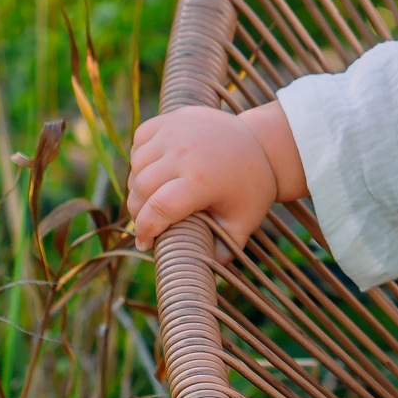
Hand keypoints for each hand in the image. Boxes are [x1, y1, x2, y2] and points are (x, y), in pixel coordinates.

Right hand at [128, 103, 301, 253]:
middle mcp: (184, 153)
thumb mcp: (243, 222)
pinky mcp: (170, 118)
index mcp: (202, 181)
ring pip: (136, 167)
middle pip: (141, 190)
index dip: (145, 230)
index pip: (157, 210)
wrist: (261, 143)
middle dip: (139, 212)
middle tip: (149, 224)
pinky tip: (154, 172)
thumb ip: (222, 251)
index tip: (146, 243)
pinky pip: (139, 143)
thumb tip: (203, 279)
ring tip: (154, 199)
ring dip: (138, 186)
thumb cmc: (251, 187)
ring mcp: (175, 131)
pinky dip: (140, 159)